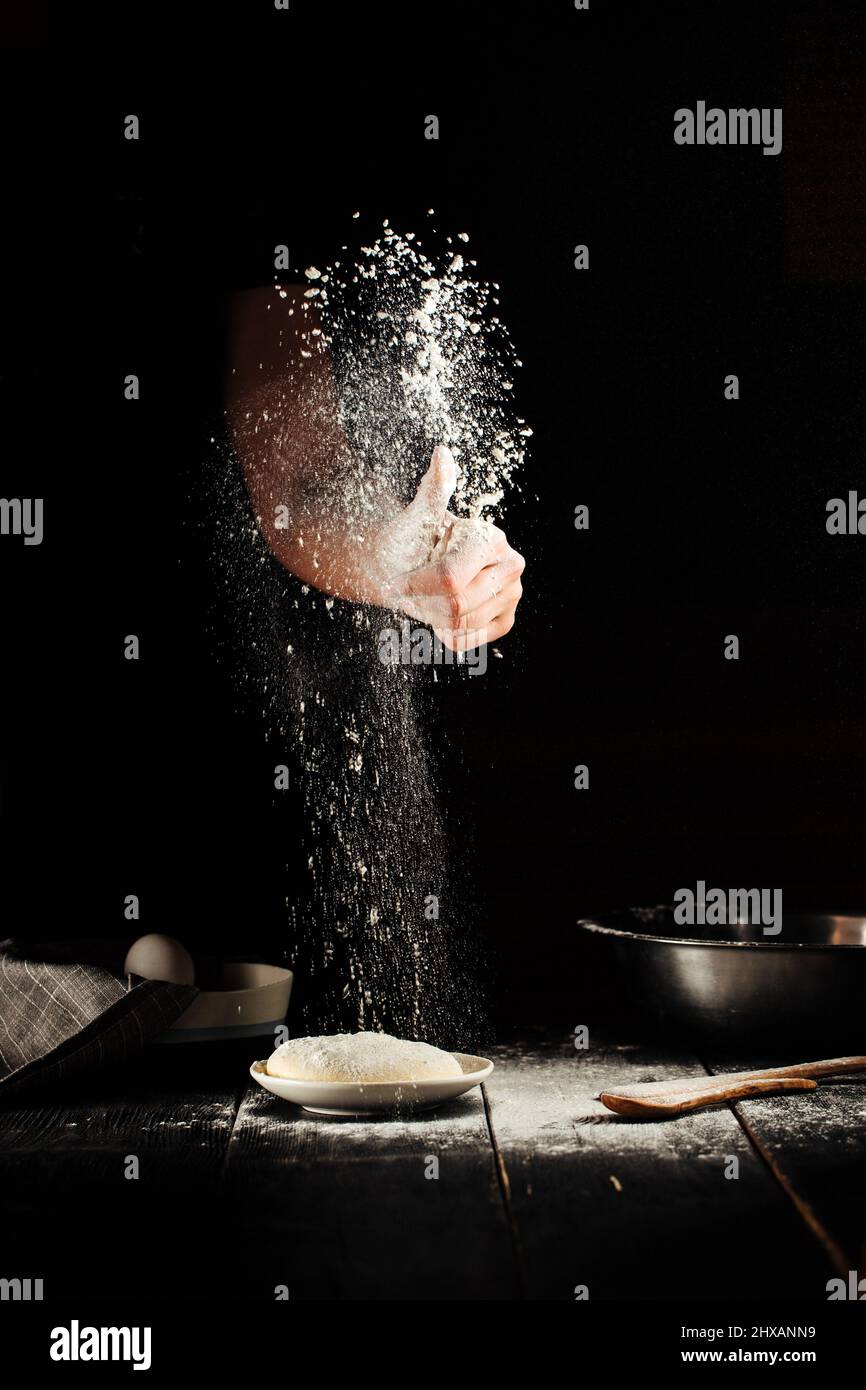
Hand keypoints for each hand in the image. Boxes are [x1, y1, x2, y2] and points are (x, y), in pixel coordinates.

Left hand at [377, 446, 525, 650]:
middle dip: (424, 600)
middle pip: (456, 605)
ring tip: (430, 595)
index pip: (449, 579)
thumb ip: (434, 488)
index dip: (416, 584)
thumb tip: (443, 453)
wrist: (410, 566)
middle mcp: (511, 566)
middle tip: (413, 587)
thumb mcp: (418, 516)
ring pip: (459, 625)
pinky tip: (442, 611)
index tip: (399, 578)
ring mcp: (512, 596)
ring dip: (432, 616)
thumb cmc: (410, 541)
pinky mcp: (504, 621)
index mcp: (492, 538)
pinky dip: (445, 631)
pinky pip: (467, 641)